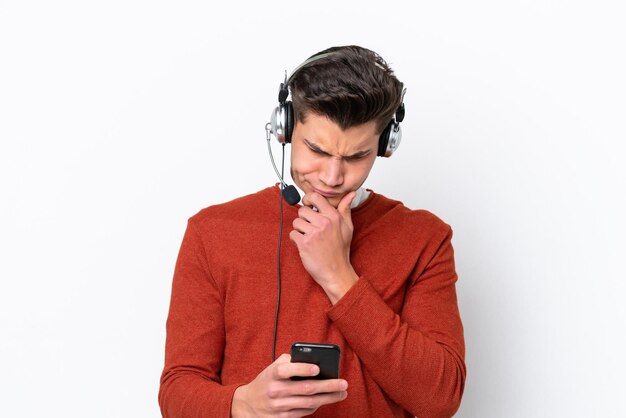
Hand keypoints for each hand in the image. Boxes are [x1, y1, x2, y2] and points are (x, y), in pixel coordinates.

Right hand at [231, 354, 347, 417]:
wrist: (247, 405)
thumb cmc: (266, 381)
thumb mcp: (272, 368)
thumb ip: (289, 361)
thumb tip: (313, 359)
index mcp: (272, 374)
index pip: (286, 370)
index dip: (302, 369)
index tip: (317, 368)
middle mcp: (275, 390)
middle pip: (306, 389)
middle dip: (328, 386)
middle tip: (343, 383)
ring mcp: (279, 406)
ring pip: (309, 402)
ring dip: (328, 398)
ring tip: (342, 393)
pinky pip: (305, 412)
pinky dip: (317, 405)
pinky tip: (326, 399)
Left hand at [289, 192, 358, 303]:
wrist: (336, 272)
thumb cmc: (341, 250)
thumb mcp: (348, 227)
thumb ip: (346, 209)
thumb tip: (351, 193)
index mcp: (334, 217)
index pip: (315, 197)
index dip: (308, 200)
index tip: (308, 206)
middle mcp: (324, 223)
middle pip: (302, 210)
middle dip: (304, 219)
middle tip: (310, 228)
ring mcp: (314, 233)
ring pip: (296, 222)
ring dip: (299, 230)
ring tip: (309, 238)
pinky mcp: (304, 243)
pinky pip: (292, 234)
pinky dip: (296, 240)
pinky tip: (305, 245)